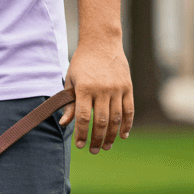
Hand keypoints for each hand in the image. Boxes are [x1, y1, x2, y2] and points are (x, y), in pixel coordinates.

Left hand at [59, 39, 132, 153]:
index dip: (81, 133)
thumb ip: (69, 103)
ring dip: (112, 135)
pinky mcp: (127, 87)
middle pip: (100, 121)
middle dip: (97, 139)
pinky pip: (129, 110)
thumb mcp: (71, 81)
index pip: (82, 117)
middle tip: (94, 151)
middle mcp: (102, 89)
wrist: (101, 43)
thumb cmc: (82, 63)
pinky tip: (122, 135)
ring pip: (116, 118)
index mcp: (84, 88)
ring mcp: (117, 88)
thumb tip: (64, 123)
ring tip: (107, 146)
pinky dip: (127, 124)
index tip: (79, 145)